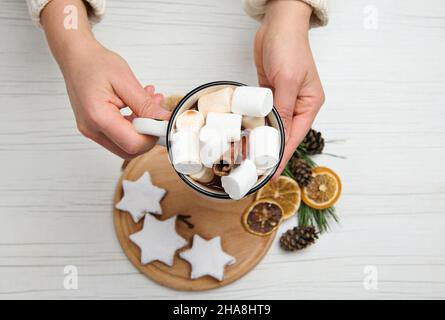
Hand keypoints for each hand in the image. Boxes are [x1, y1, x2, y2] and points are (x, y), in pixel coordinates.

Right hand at [41, 0, 169, 158]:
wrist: (76, 57)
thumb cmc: (94, 63)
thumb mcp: (125, 81)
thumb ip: (145, 105)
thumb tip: (163, 120)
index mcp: (98, 116)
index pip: (133, 143)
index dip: (152, 135)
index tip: (163, 122)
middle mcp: (92, 128)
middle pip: (129, 149)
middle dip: (149, 133)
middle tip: (158, 112)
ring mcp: (92, 130)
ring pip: (126, 145)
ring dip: (143, 128)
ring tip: (151, 103)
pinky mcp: (95, 128)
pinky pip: (120, 135)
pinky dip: (134, 125)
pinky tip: (140, 107)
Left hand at [254, 0, 324, 177]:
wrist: (277, 23)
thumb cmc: (289, 46)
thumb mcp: (287, 80)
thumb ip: (283, 108)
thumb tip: (279, 134)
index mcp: (309, 104)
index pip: (295, 137)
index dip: (282, 156)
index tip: (271, 172)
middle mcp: (297, 105)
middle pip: (283, 135)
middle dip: (270, 152)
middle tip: (255, 169)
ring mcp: (282, 100)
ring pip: (271, 127)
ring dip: (260, 140)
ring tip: (247, 157)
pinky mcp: (269, 94)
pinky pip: (261, 115)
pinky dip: (254, 125)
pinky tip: (245, 136)